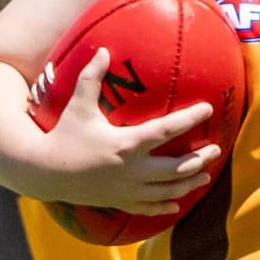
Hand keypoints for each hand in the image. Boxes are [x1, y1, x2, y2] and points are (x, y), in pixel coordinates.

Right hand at [33, 50, 218, 212]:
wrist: (43, 172)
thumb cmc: (63, 135)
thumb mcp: (78, 105)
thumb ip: (92, 77)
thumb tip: (104, 50)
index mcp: (126, 144)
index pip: (166, 130)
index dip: (189, 119)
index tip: (208, 109)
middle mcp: (132, 169)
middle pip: (177, 168)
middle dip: (200, 159)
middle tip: (216, 150)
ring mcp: (128, 189)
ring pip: (169, 191)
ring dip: (190, 183)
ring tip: (205, 176)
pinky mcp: (120, 202)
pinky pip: (149, 209)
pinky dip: (165, 207)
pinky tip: (177, 205)